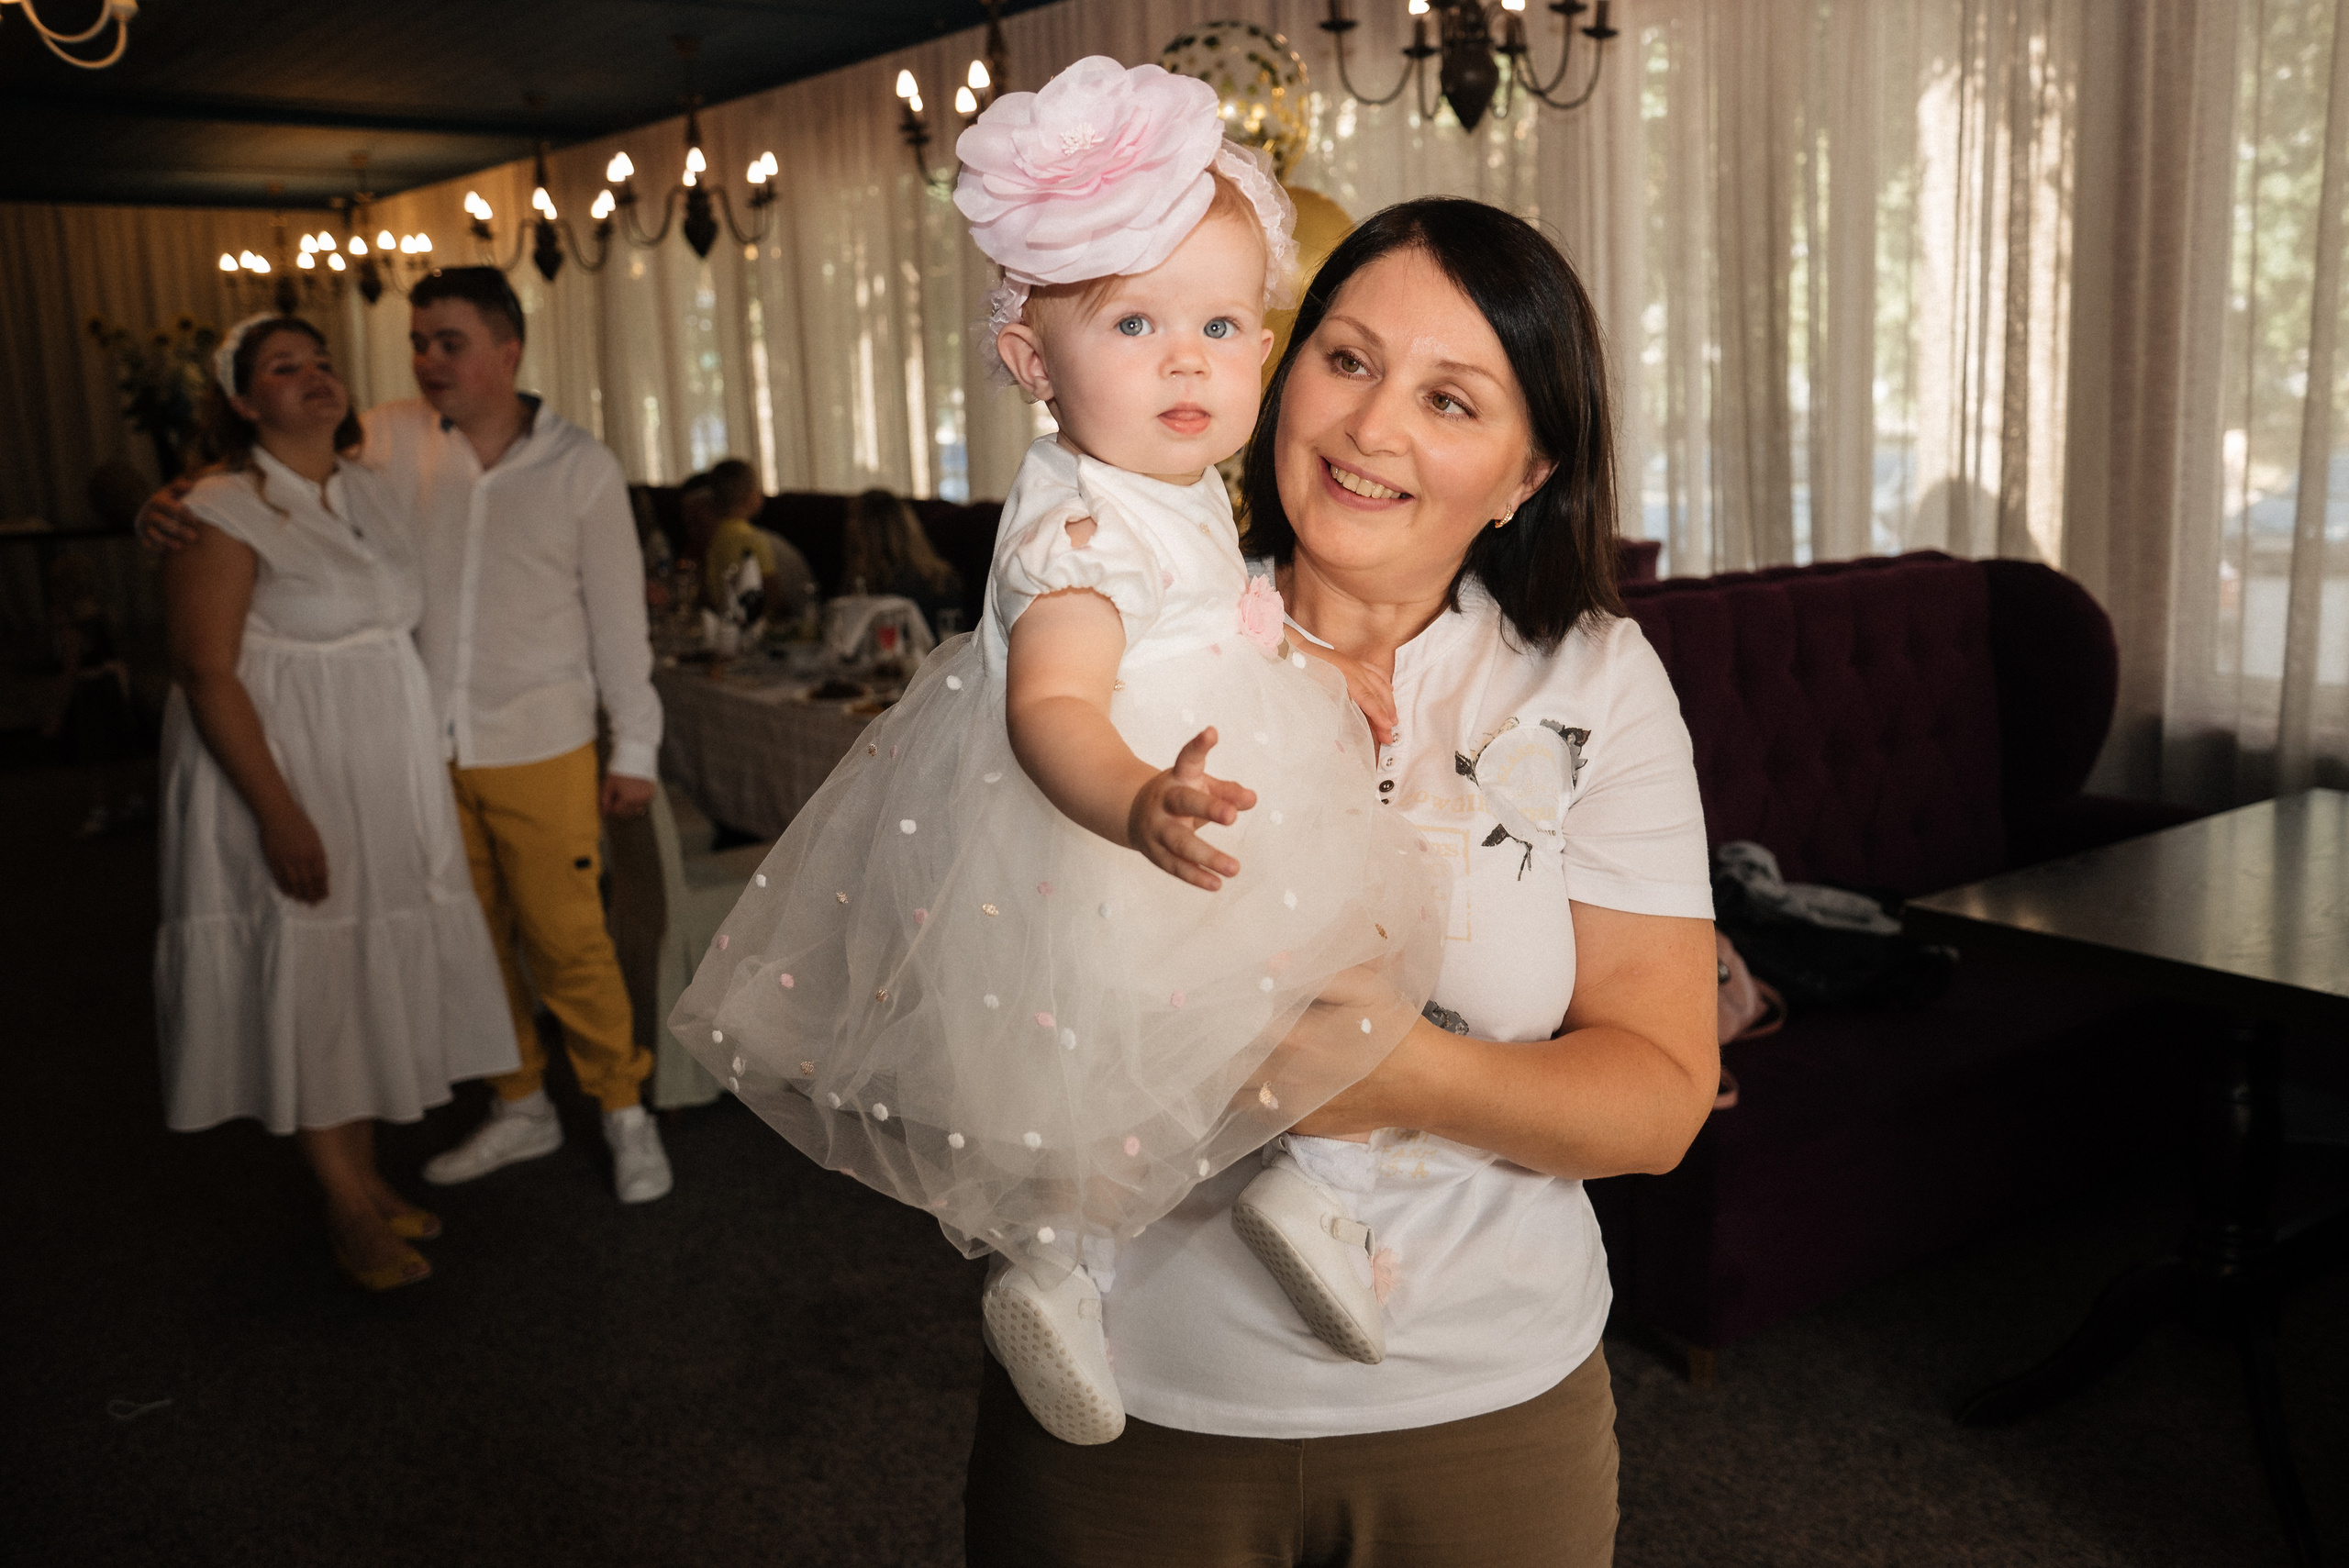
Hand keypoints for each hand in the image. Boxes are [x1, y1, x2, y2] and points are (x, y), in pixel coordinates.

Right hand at [137, 478, 201, 554]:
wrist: (150, 512)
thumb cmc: (169, 501)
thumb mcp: (173, 491)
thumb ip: (180, 487)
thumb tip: (190, 485)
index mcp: (158, 501)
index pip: (169, 506)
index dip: (182, 513)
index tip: (195, 520)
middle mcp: (150, 514)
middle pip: (162, 522)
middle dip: (178, 530)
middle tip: (194, 537)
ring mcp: (147, 526)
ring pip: (154, 534)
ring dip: (167, 541)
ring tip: (181, 547)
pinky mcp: (145, 537)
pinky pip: (147, 543)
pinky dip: (156, 547)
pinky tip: (167, 551)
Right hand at [260, 806, 328, 903]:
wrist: (278, 814)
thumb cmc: (298, 823)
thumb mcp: (315, 838)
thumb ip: (318, 855)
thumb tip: (322, 871)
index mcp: (316, 852)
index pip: (321, 876)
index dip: (322, 888)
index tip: (324, 896)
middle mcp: (303, 859)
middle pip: (309, 882)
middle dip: (313, 894)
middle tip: (314, 904)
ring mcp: (288, 861)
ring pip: (295, 883)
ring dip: (300, 894)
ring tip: (302, 901)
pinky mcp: (274, 860)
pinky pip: (280, 878)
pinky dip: (285, 887)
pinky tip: (288, 894)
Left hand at [600, 771, 656, 817]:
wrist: (636, 754)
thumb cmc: (620, 768)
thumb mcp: (608, 783)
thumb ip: (605, 799)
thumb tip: (604, 811)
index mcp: (627, 799)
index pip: (617, 811)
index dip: (611, 807)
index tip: (609, 800)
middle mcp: (638, 800)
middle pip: (628, 812)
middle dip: (620, 807)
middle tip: (616, 795)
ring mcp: (647, 796)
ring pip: (636, 808)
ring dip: (630, 804)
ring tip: (626, 790)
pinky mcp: (652, 791)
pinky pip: (643, 801)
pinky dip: (638, 798)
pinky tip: (634, 789)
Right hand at [1125, 727, 1256, 890]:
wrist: (1132, 811)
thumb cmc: (1180, 795)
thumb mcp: (1201, 785)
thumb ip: (1227, 792)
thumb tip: (1252, 799)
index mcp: (1178, 777)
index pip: (1188, 758)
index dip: (1199, 746)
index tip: (1212, 732)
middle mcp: (1165, 801)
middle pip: (1184, 802)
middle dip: (1208, 808)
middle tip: (1231, 816)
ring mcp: (1158, 828)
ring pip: (1181, 842)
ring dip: (1208, 856)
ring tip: (1235, 868)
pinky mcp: (1156, 853)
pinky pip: (1176, 866)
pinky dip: (1196, 876)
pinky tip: (1217, 884)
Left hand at [1291, 639, 1397, 745]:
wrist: (1294, 649)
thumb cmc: (1302, 671)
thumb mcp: (1314, 693)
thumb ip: (1331, 708)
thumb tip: (1343, 727)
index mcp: (1346, 677)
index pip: (1368, 699)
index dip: (1379, 715)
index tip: (1387, 728)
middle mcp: (1355, 669)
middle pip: (1376, 695)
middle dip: (1386, 715)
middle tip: (1390, 734)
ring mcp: (1356, 664)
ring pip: (1380, 684)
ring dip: (1388, 702)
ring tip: (1394, 718)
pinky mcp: (1353, 661)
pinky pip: (1375, 671)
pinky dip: (1384, 682)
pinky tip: (1390, 690)